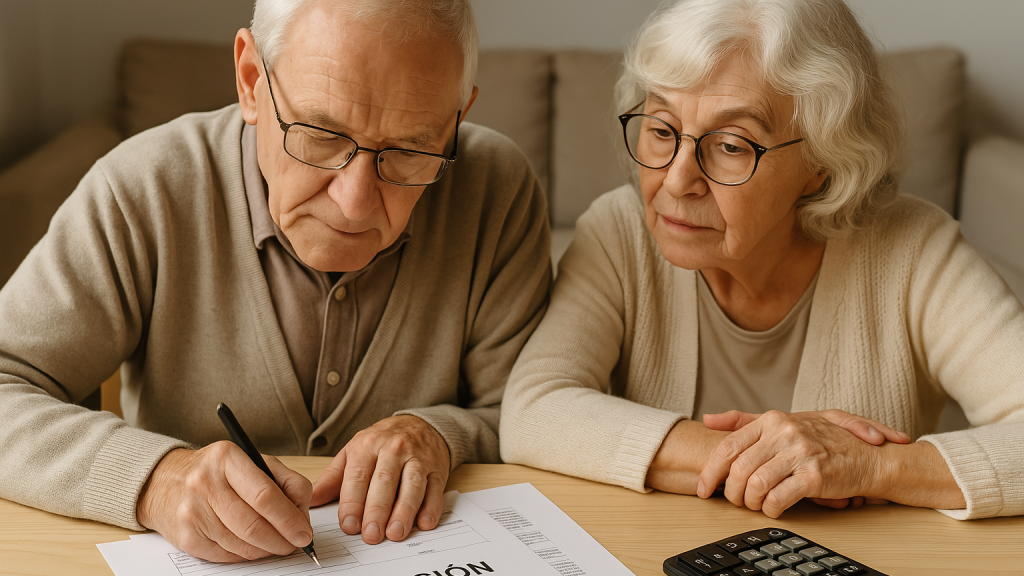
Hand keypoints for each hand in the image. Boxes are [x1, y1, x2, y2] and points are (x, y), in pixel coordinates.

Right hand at [137, 443, 312, 561]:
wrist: (164, 482)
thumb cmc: (217, 472)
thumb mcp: (252, 462)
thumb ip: (286, 482)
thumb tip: (302, 517)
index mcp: (227, 458)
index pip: (265, 495)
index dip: (290, 519)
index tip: (304, 533)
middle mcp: (205, 483)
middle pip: (254, 524)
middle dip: (282, 540)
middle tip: (295, 544)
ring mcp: (193, 512)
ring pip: (242, 544)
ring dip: (266, 550)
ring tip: (276, 544)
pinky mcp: (187, 537)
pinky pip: (227, 555)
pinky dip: (246, 555)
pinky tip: (252, 546)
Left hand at [310, 415, 449, 543]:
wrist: (420, 424)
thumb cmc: (382, 442)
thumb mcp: (354, 452)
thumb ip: (333, 478)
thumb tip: (311, 502)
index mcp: (367, 445)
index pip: (357, 477)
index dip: (352, 503)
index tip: (349, 525)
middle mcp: (393, 449)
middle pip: (384, 482)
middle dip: (377, 511)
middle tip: (371, 535)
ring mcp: (418, 458)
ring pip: (411, 485)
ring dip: (404, 511)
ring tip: (395, 533)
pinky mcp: (437, 468)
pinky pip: (435, 489)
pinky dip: (431, 507)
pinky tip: (424, 523)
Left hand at [697, 410, 909, 517]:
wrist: (869, 456)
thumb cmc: (824, 440)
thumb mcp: (784, 422)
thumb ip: (744, 420)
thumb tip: (707, 418)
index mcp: (772, 419)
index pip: (728, 446)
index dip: (710, 471)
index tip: (703, 488)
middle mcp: (785, 432)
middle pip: (738, 469)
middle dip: (730, 492)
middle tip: (733, 501)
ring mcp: (801, 452)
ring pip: (756, 485)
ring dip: (750, 502)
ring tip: (755, 505)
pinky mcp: (815, 475)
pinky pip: (778, 498)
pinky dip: (771, 509)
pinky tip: (774, 509)